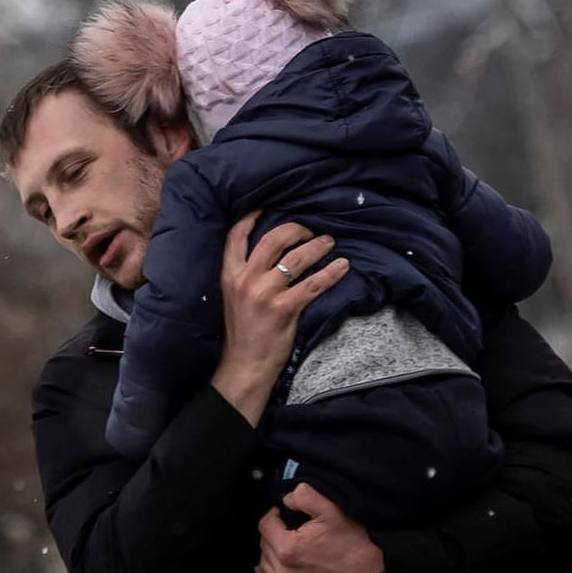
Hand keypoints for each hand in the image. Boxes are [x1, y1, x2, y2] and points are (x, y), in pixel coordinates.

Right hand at [211, 212, 347, 424]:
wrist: (243, 366)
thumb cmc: (241, 332)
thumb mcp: (233, 297)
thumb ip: (245, 274)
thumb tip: (271, 253)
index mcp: (229, 275)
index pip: (236, 236)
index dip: (252, 216)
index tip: (267, 206)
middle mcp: (244, 280)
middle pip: (273, 239)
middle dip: (296, 229)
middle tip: (310, 230)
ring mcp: (264, 295)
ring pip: (296, 259)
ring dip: (318, 247)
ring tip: (330, 243)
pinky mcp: (284, 310)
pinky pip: (313, 285)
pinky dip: (331, 273)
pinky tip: (343, 267)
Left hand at [256, 483, 386, 572]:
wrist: (373, 569)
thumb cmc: (353, 541)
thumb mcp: (330, 508)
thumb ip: (303, 496)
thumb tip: (286, 499)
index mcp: (288, 548)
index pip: (265, 525)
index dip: (274, 515)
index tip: (283, 515)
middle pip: (264, 545)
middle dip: (274, 534)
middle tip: (288, 530)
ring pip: (264, 566)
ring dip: (271, 555)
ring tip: (286, 547)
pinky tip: (275, 570)